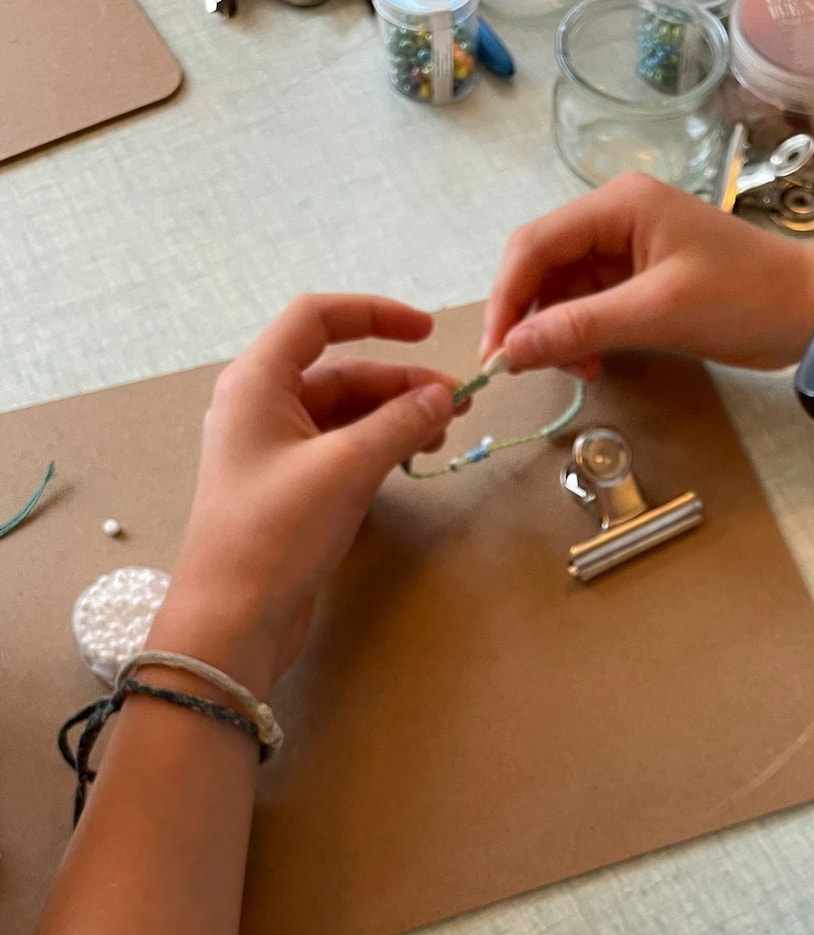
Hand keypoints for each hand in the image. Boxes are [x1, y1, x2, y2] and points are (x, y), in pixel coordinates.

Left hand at [156, 294, 462, 692]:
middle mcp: (260, 406)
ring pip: (344, 414)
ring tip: (442, 434)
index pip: (318, 319)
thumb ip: (399, 423)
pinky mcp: (288, 490)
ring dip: (394, 417)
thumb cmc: (275, 533)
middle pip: (339, 372)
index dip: (375, 315)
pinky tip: (408, 461)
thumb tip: (442, 395)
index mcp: (258, 382)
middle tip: (457, 403)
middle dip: (400, 383)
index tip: (428, 331)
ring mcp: (273, 451)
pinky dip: (377, 449)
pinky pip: (339, 450)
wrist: (234, 619)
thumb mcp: (346, 468)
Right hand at [480, 173, 813, 376]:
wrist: (809, 311)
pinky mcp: (641, 281)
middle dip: (528, 317)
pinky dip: (582, 337)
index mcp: (618, 204)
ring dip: (556, 333)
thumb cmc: (743, 298)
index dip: (506, 299)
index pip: (534, 244)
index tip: (493, 354)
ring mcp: (628, 250)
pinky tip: (595, 365)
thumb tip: (512, 351)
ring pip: (562, 290)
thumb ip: (582, 328)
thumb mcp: (658, 314)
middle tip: (524, 369)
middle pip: (541, 264)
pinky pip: (590, 306)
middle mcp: (615, 218)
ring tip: (578, 371)